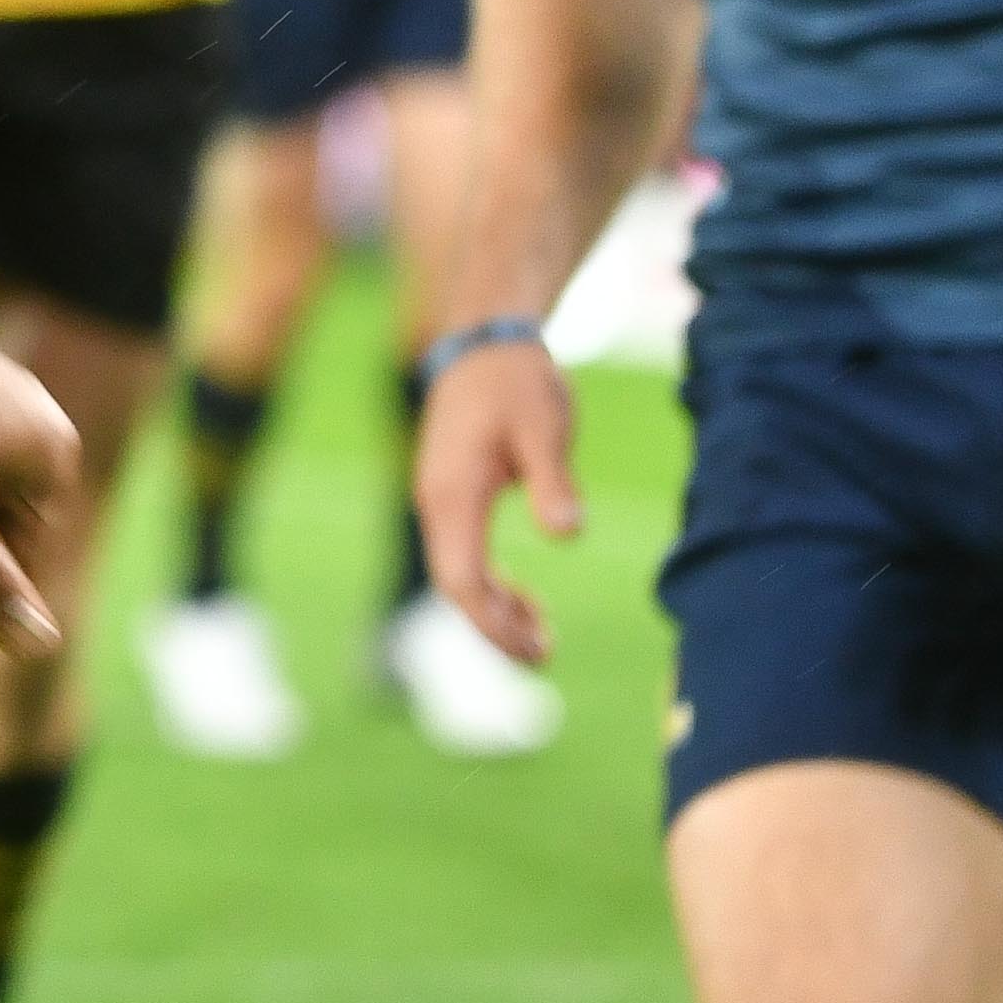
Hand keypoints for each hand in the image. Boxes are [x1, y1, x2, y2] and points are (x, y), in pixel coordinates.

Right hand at [412, 334, 579, 664]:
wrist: (483, 344)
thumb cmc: (518, 384)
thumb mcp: (546, 428)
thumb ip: (553, 482)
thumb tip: (567, 536)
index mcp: (453, 493)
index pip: (460, 579)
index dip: (492, 622)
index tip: (535, 649)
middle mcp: (435, 502)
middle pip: (453, 586)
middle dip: (494, 629)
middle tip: (545, 658)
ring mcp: (438, 500)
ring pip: (454, 575)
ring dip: (493, 612)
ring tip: (542, 636)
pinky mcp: (450, 497)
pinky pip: (460, 557)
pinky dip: (489, 586)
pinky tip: (524, 596)